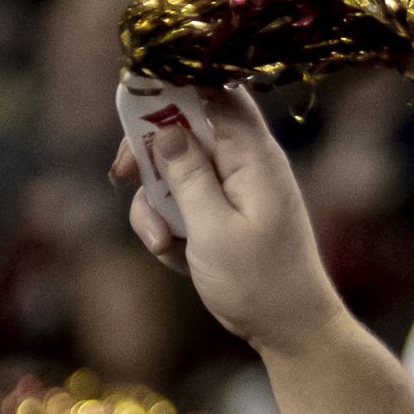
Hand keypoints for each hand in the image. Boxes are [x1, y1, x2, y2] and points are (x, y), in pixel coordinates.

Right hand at [111, 81, 353, 359]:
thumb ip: (187, 175)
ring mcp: (232, 190)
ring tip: (164, 242)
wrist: (289, 331)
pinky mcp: (220, 215)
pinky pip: (180, 203)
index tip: (134, 95)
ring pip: (174, 170)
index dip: (174, 82)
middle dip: (150, 153)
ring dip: (156, 204)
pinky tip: (176, 257)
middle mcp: (244, 164)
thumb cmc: (260, 282)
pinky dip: (168, 227)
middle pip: (184, 127)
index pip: (216, 90)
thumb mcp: (214, 229)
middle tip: (124, 174)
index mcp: (253, 155)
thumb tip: (165, 128)